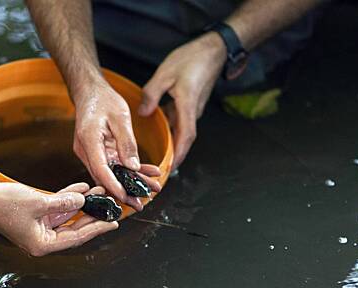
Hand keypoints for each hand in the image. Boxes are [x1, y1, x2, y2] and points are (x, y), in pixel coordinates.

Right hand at [0, 181, 118, 255]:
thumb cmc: (3, 205)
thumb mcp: (39, 202)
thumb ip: (64, 202)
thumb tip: (83, 199)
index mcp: (43, 244)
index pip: (77, 237)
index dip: (97, 229)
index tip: (113, 223)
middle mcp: (42, 238)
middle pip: (75, 227)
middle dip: (92, 214)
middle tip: (110, 206)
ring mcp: (38, 227)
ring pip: (67, 216)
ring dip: (82, 203)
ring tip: (99, 191)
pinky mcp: (34, 214)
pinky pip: (57, 207)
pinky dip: (68, 198)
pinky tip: (82, 188)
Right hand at [73, 82, 161, 210]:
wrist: (90, 92)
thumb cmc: (103, 100)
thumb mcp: (120, 117)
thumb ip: (127, 142)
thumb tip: (133, 166)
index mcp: (89, 140)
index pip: (101, 169)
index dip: (114, 186)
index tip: (126, 197)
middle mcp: (86, 150)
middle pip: (105, 177)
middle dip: (124, 191)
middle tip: (141, 203)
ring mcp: (91, 153)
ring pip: (110, 174)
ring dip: (129, 183)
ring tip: (150, 189)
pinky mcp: (97, 153)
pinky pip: (113, 166)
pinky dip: (128, 171)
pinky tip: (145, 174)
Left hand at [138, 33, 226, 169]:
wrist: (214, 49)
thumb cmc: (192, 58)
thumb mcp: (165, 73)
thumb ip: (152, 94)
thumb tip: (143, 113)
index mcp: (188, 105)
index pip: (185, 136)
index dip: (178, 154)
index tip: (171, 168)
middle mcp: (193, 111)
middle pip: (184, 139)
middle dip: (174, 155)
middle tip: (161, 168)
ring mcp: (194, 108)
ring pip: (182, 130)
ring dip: (173, 143)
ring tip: (159, 153)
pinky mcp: (192, 103)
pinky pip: (181, 120)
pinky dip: (172, 128)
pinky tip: (160, 127)